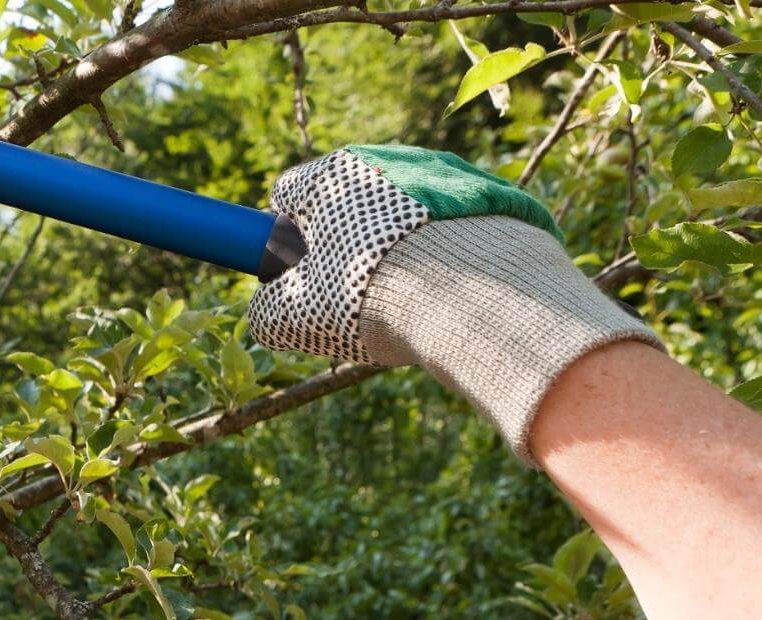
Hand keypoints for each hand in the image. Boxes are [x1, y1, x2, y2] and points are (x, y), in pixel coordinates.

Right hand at [248, 145, 658, 462]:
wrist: (475, 294)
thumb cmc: (368, 298)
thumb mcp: (293, 318)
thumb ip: (267, 311)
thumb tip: (269, 312)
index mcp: (331, 174)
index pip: (289, 193)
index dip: (285, 237)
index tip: (298, 274)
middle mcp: (387, 158)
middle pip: (351, 202)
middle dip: (347, 243)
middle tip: (355, 296)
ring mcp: (445, 173)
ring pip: (405, 213)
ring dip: (400, 247)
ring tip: (412, 300)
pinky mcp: (493, 196)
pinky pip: (456, 225)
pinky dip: (449, 253)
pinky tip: (453, 292)